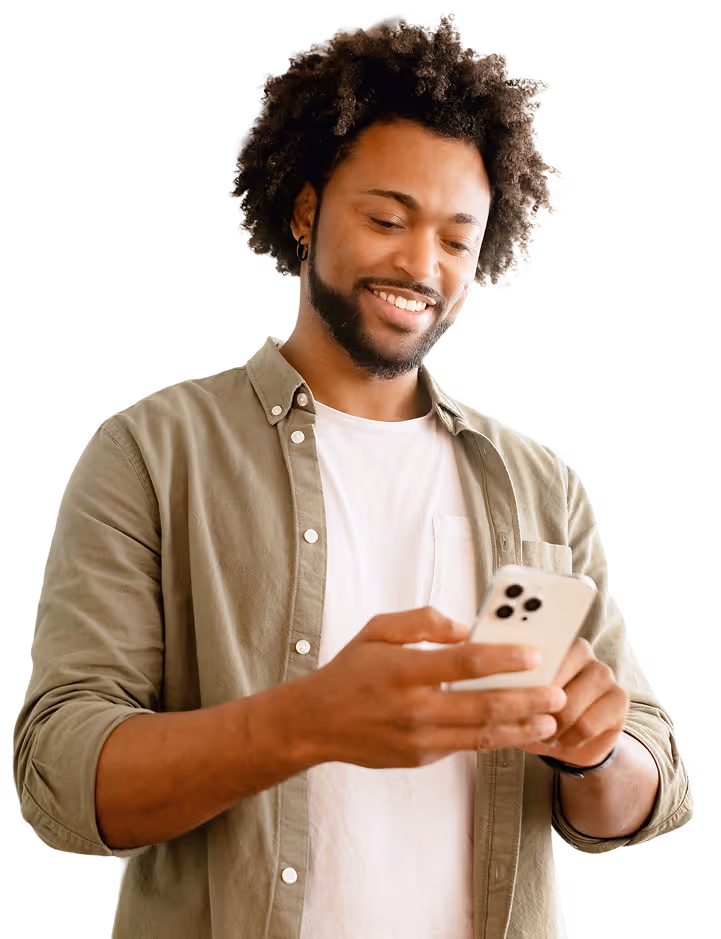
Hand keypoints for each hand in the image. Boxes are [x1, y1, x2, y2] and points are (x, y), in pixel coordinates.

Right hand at [298, 606, 568, 769]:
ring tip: (550, 720)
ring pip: (481, 735)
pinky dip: (494, 739)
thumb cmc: (350, 671)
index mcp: (404, 670)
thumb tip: (464, 629)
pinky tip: (515, 730)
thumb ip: (422, 622)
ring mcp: (418, 739)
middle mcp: (414, 708)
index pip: (465, 664)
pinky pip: (465, 747)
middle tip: (558, 694)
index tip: (534, 655)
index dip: (504, 659)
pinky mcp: (420, 758)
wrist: (316, 723)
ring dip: (521, 728)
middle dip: (527, 700)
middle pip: (483, 705)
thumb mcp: (377, 630)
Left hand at [518, 637, 629, 766]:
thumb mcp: (516, 701)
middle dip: (537, 712)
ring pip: (569, 706)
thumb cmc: (538, 715)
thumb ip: (506, 688)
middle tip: (532, 724)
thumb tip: (490, 686)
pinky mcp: (619, 698)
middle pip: (551, 684)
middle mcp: (582, 651)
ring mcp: (604, 672)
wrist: (572, 742)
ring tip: (549, 734)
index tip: (512, 701)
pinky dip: (571, 739)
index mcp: (552, 643)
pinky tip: (567, 739)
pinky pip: (586, 725)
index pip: (534, 658)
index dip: (522, 686)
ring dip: (553, 729)